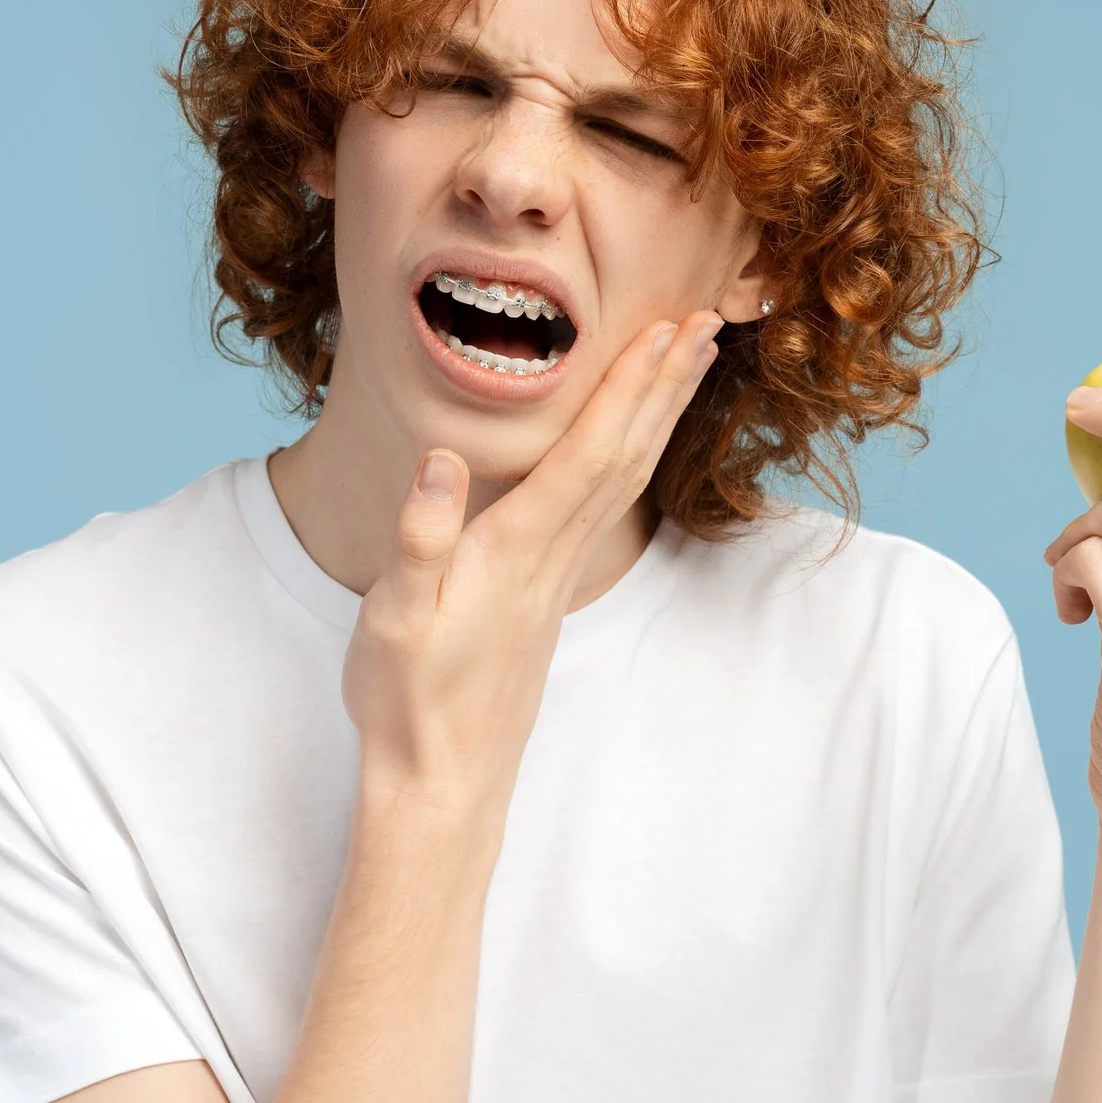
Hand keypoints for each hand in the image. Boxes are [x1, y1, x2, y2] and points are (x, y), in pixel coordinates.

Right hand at [341, 311, 724, 826]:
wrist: (440, 781)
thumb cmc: (407, 700)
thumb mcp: (394, 618)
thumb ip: (420, 538)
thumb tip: (441, 458)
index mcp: (517, 550)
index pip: (589, 453)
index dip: (630, 388)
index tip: (669, 330)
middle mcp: (553, 558)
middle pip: (625, 456)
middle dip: (665, 384)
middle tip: (707, 321)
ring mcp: (557, 578)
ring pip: (624, 480)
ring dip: (658, 416)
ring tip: (690, 365)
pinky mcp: (549, 594)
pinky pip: (606, 505)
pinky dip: (631, 457)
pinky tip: (633, 444)